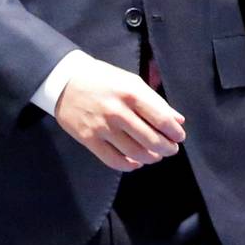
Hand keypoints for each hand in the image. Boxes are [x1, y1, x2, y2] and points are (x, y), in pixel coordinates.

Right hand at [55, 58, 184, 171]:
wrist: (65, 81)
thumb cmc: (102, 78)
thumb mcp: (131, 81)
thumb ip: (155, 101)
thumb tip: (178, 120)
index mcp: (131, 93)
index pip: (161, 119)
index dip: (174, 132)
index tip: (179, 137)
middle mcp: (117, 112)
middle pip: (150, 139)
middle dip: (166, 148)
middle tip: (171, 150)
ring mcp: (102, 127)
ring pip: (134, 153)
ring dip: (150, 158)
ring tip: (155, 156)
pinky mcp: (88, 139)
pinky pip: (113, 160)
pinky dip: (128, 165)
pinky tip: (135, 162)